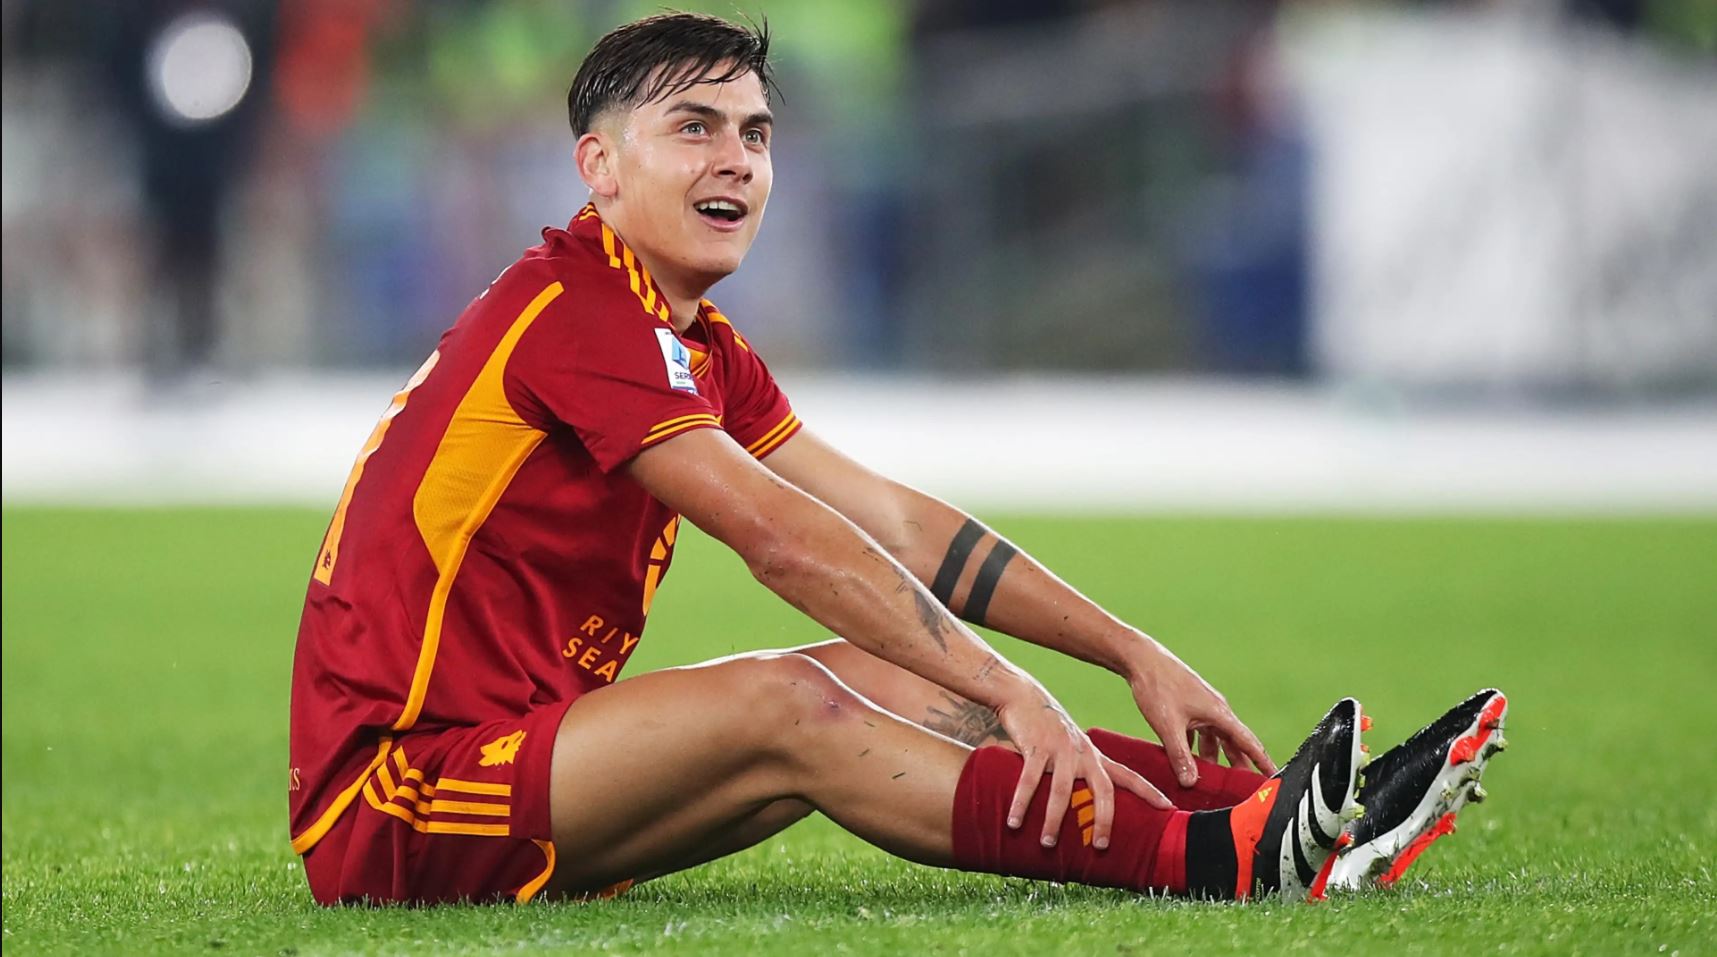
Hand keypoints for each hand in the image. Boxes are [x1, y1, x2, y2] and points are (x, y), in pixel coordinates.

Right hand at [995, 682, 1171, 849]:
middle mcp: (1083, 754)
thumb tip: (1082, 805)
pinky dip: (1022, 803)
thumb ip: (1079, 772)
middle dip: (1103, 819)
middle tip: (1100, 846)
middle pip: (1103, 790)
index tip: (1168, 808)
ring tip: (1048, 843)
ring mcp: (1060, 750)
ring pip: (1061, 790)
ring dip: (1054, 819)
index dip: (1149, 792)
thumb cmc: (1047, 729)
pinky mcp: (1036, 747)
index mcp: (1095, 756)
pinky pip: (1029, 780)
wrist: (1023, 696)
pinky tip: (1014, 822)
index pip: (1129, 776)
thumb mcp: (1071, 748)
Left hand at [1124, 635, 1275, 786]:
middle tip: (1242, 788)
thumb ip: (1180, 756)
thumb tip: (1190, 782)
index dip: (1263, 762)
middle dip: (1238, 765)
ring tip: (1210, 778)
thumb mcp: (1169, 727)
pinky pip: (1200, 731)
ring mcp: (1203, 707)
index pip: (1249, 743)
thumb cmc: (1158, 686)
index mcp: (1219, 714)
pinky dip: (1196, 746)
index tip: (1275, 777)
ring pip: (1215, 738)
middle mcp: (1216, 710)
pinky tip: (1186, 759)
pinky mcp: (1189, 705)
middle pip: (1234, 743)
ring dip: (1213, 757)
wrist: (1142, 659)